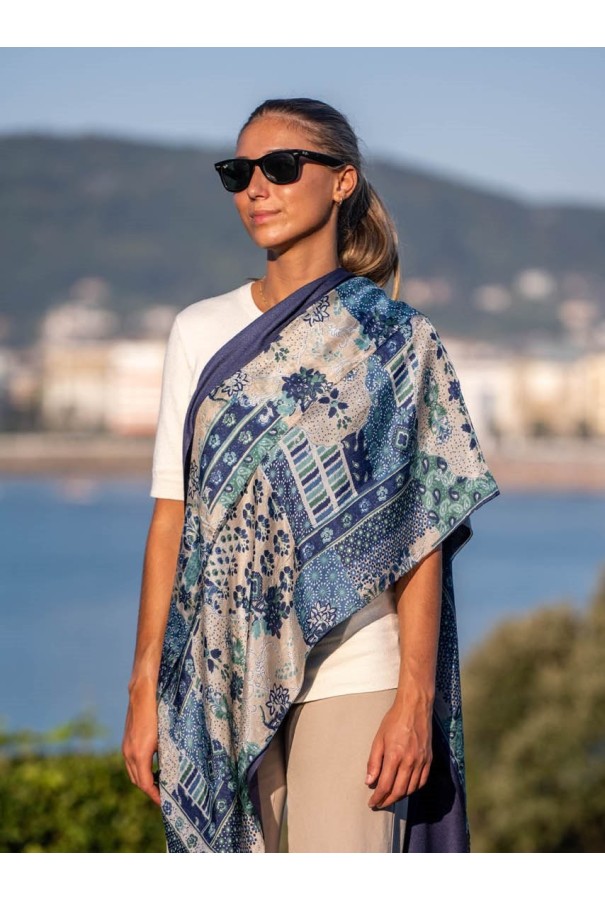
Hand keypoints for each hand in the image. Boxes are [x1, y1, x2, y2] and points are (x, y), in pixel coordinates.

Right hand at [121, 682, 160, 805]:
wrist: (143, 693)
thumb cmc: (158, 713)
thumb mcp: (166, 736)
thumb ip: (167, 755)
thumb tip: (174, 771)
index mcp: (140, 754)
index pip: (145, 784)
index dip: (155, 796)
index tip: (164, 803)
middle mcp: (129, 753)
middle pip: (138, 781)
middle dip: (150, 791)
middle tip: (164, 796)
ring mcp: (126, 747)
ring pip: (133, 772)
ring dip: (144, 781)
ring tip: (160, 784)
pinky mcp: (126, 742)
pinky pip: (131, 763)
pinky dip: (140, 770)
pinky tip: (153, 768)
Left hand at [365, 695, 432, 807]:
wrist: (415, 707)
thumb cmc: (394, 720)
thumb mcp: (378, 739)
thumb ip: (374, 762)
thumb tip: (369, 782)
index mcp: (394, 756)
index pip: (385, 785)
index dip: (378, 797)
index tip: (372, 803)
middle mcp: (409, 761)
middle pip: (399, 791)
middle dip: (388, 801)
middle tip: (380, 804)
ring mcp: (421, 761)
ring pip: (411, 789)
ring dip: (400, 797)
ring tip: (391, 798)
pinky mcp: (429, 759)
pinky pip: (422, 781)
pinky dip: (414, 789)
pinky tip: (407, 789)